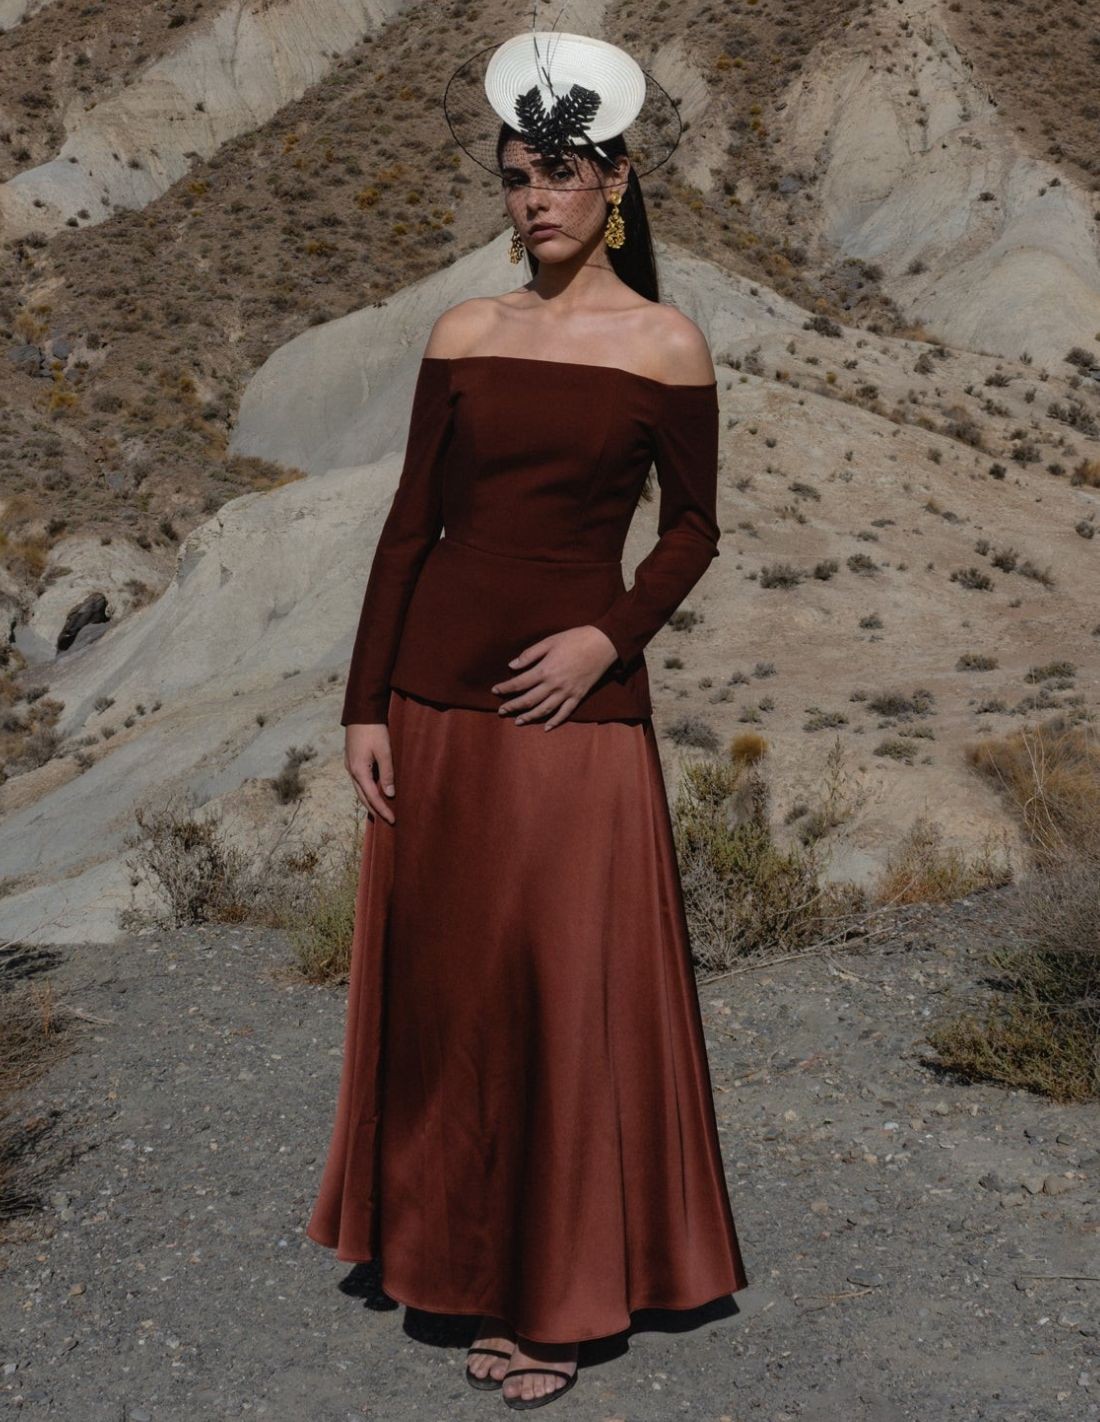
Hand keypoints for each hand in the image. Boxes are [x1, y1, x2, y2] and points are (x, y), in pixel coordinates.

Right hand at [345, 722, 396, 823]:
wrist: (360, 713)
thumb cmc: (374, 730)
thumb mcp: (384, 751)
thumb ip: (387, 773)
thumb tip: (389, 794)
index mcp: (359, 771)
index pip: (372, 797)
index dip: (382, 809)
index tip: (393, 820)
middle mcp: (352, 771)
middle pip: (362, 797)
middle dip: (374, 809)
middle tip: (386, 820)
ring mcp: (350, 766)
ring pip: (360, 790)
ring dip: (370, 801)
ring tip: (381, 810)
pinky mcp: (353, 761)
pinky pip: (360, 781)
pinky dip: (367, 790)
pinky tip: (375, 792)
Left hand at [490, 625, 619, 729]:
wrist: (603, 644)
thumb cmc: (575, 639)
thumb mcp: (549, 641)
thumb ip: (530, 654)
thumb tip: (512, 666)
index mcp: (545, 670)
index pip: (519, 683)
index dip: (505, 688)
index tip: (495, 691)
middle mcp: (554, 685)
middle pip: (528, 700)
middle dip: (513, 706)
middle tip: (501, 712)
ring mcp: (567, 693)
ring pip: (544, 710)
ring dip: (529, 717)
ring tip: (518, 722)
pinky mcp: (578, 696)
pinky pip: (565, 713)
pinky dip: (555, 722)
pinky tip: (546, 727)